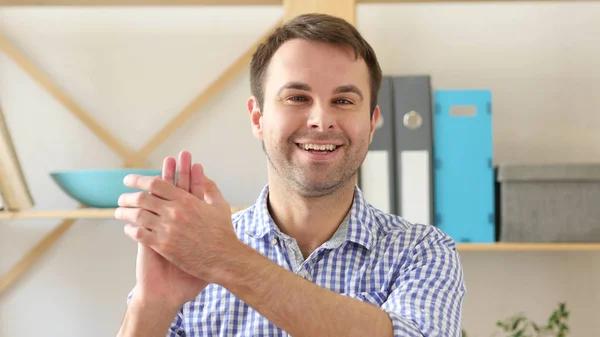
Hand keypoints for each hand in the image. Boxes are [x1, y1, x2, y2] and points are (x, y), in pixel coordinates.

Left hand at [115, 152, 239, 284]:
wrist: (223, 260)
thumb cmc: (223, 233)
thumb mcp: (220, 205)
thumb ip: (209, 187)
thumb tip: (200, 172)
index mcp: (186, 200)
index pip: (156, 183)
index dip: (139, 179)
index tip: (129, 180)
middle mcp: (174, 212)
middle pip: (142, 198)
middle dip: (127, 196)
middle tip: (121, 198)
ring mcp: (167, 229)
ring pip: (137, 216)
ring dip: (124, 213)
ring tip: (118, 212)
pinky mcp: (163, 246)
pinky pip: (139, 234)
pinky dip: (130, 230)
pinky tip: (128, 229)